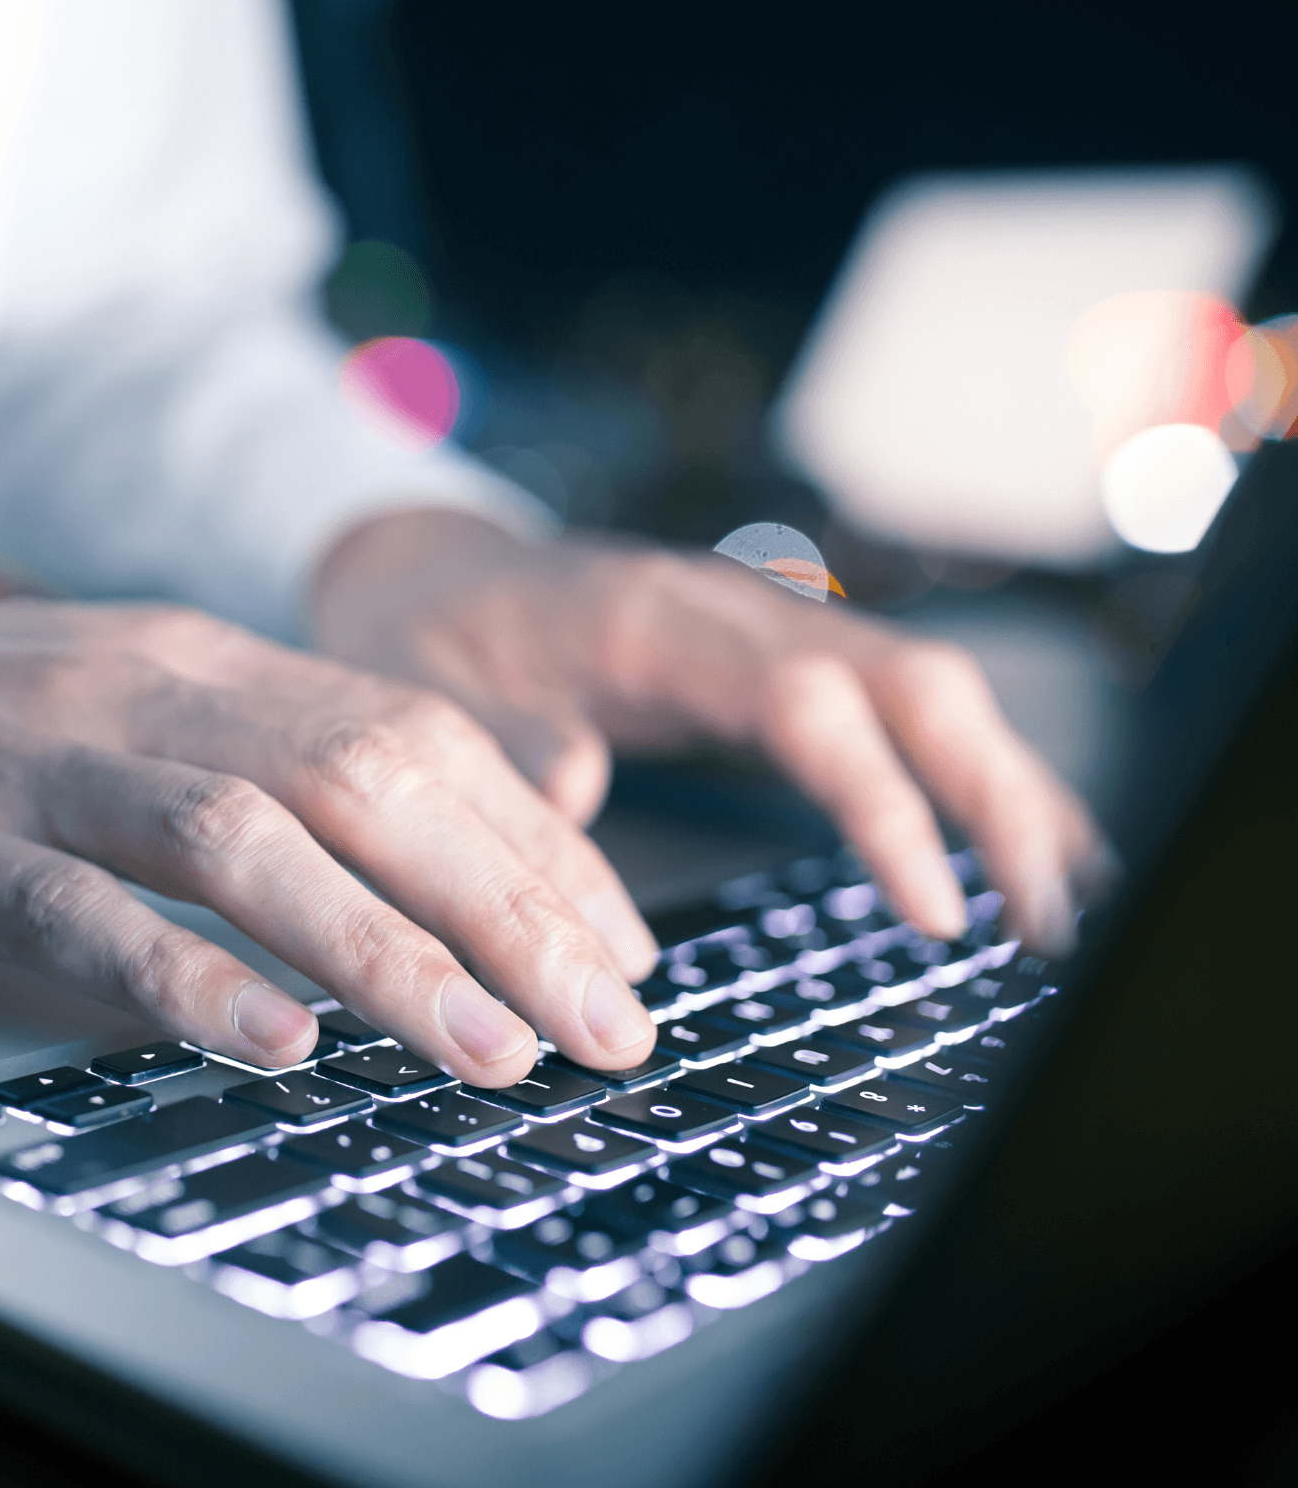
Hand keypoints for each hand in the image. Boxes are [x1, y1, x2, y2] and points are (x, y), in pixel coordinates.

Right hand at [0, 584, 658, 1084]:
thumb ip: (256, 767)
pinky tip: (276, 1043)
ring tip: (494, 1057)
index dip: (539, 847)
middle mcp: (147, 688)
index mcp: (205, 659)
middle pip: (370, 780)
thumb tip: (408, 871)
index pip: (418, 739)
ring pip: (248, 839)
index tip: (620, 948)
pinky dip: (187, 977)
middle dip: (514, 908)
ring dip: (390, 953)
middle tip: (615, 1027)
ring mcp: (42, 761)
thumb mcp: (122, 713)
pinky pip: (80, 910)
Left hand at [311, 510, 1111, 952]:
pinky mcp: (777, 659)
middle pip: (910, 683)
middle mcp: (737, 613)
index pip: (807, 703)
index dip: (883, 802)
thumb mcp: (431, 695)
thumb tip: (574, 802)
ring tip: (1063, 906)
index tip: (935, 909)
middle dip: (996, 797)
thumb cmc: (429, 633)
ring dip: (1007, 787)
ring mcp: (767, 629)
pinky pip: (899, 705)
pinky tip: (1024, 840)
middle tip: (1046, 925)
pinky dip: (969, 770)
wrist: (423, 562)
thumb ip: (510, 743)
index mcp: (657, 622)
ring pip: (926, 690)